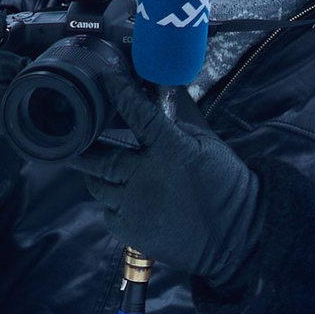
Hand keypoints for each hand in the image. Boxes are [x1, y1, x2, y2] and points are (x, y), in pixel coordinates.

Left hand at [91, 64, 262, 283]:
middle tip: (75, 138)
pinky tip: (123, 200)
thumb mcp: (209, 146)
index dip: (118, 93)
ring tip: (99, 169)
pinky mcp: (134, 231)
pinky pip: (109, 213)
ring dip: (96, 175)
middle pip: (101, 157)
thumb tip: (157, 104)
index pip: (137, 113)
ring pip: (99, 186)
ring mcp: (137, 205)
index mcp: (171, 150)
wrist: (239, 235)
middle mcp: (147, 176)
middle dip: (84, 147)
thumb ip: (179, 125)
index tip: (106, 79)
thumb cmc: (228, 187)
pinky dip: (111, 205)